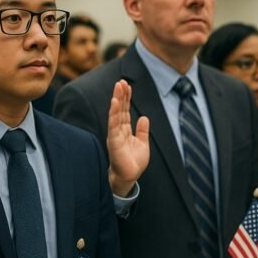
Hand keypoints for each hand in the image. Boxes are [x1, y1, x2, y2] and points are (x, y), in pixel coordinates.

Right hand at [106, 80, 148, 196]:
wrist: (130, 177)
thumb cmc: (134, 163)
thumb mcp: (142, 143)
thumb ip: (142, 130)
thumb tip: (144, 117)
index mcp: (124, 130)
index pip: (124, 111)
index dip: (126, 98)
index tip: (127, 85)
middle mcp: (117, 130)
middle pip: (119, 109)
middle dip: (120, 95)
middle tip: (121, 81)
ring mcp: (114, 135)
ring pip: (115, 114)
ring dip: (116, 99)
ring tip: (118, 87)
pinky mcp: (113, 141)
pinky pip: (113, 124)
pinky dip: (113, 113)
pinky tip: (114, 102)